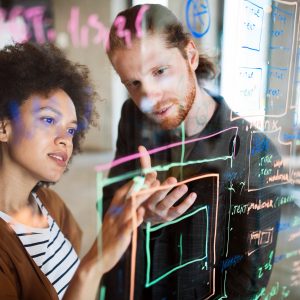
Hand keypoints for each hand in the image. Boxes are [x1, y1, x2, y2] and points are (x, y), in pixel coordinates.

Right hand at [64, 173, 158, 299]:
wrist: (96, 259)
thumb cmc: (107, 240)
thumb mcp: (113, 222)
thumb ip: (123, 212)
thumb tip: (135, 202)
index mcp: (112, 210)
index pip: (122, 192)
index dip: (133, 183)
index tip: (145, 175)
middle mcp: (114, 215)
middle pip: (129, 196)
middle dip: (142, 186)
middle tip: (154, 177)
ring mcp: (117, 225)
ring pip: (130, 208)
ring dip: (142, 197)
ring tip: (152, 189)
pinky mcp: (120, 237)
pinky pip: (128, 226)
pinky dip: (135, 219)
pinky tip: (142, 213)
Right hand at [139, 145, 196, 224]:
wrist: (143, 216)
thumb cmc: (145, 192)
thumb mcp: (144, 179)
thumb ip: (145, 164)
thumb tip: (141, 146)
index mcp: (141, 194)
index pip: (144, 188)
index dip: (149, 182)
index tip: (155, 174)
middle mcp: (149, 204)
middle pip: (156, 196)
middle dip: (164, 188)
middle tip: (173, 179)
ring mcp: (159, 212)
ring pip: (167, 204)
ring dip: (176, 195)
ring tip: (184, 186)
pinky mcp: (168, 217)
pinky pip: (178, 211)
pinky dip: (186, 204)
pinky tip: (193, 195)